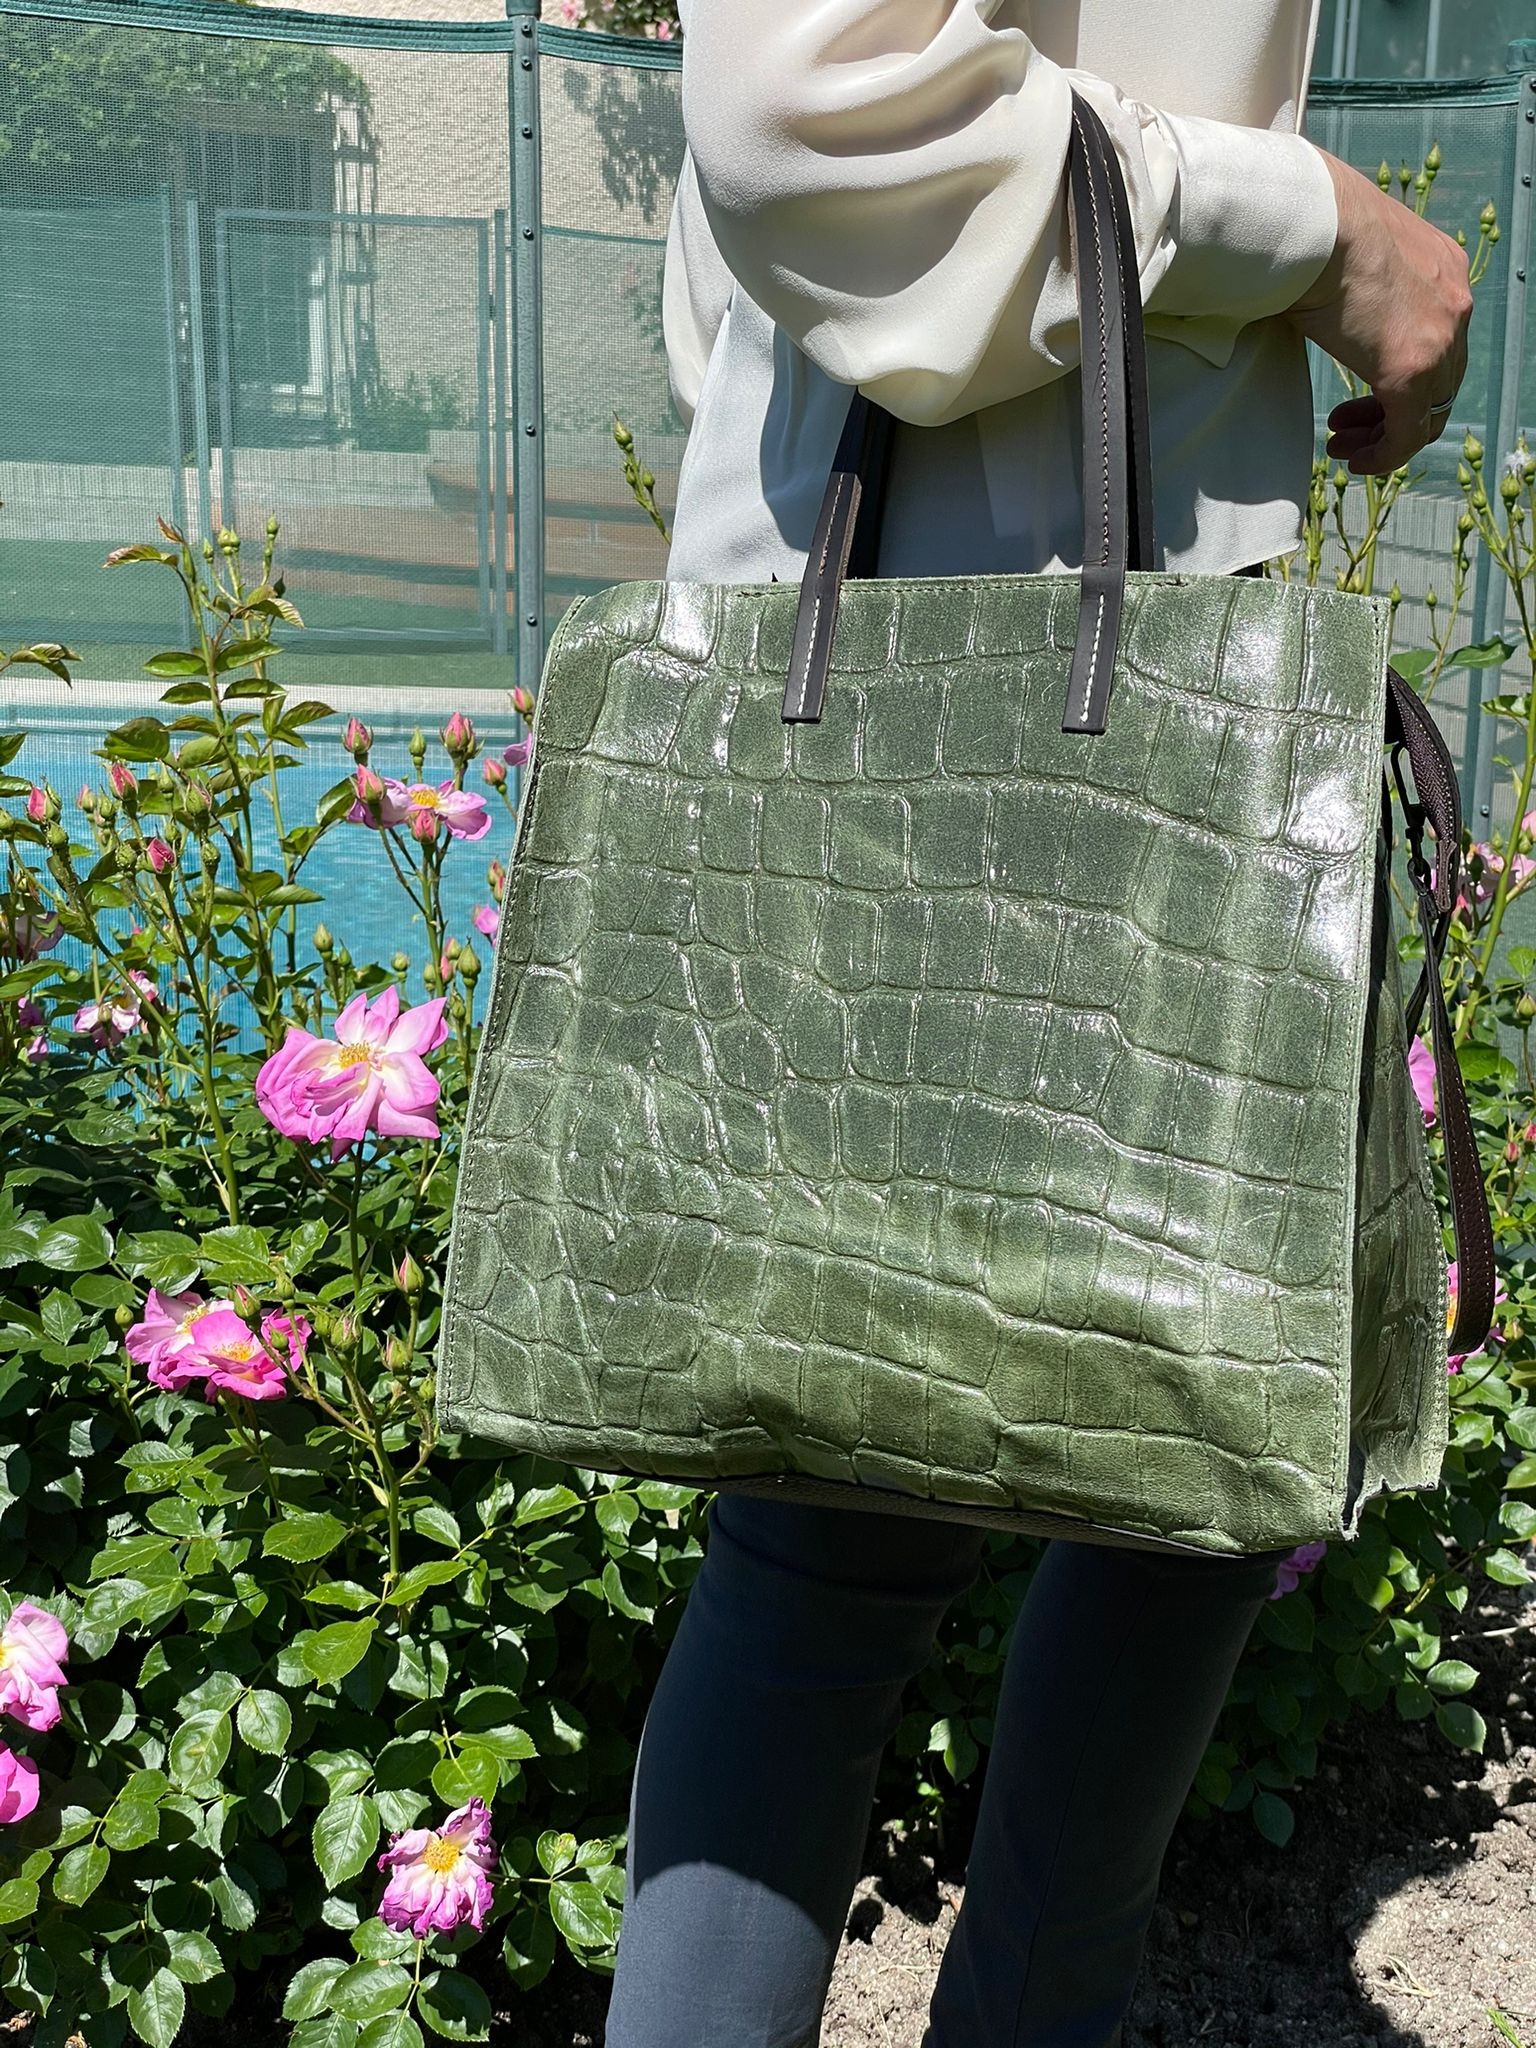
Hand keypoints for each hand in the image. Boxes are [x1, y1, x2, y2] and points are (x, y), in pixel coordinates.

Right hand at [1284, 149, 1471, 475]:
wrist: (1320, 225)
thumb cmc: (1320, 234)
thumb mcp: (1355, 260)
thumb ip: (1360, 288)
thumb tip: (1326, 306)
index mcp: (1444, 272)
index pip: (1438, 343)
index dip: (1402, 375)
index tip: (1361, 393)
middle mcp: (1454, 306)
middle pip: (1437, 384)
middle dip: (1390, 413)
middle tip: (1349, 428)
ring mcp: (1438, 341)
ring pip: (1425, 413)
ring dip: (1384, 437)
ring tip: (1346, 446)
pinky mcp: (1411, 370)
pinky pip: (1407, 432)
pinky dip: (1385, 454)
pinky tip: (1357, 460)